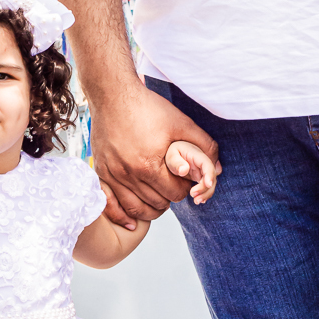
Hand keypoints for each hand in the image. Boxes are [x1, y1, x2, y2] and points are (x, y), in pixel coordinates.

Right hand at [91, 80, 218, 227]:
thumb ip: (203, 145)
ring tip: (158, 200)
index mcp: (150, 164)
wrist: (112, 95)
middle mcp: (129, 174)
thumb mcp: (180, 122)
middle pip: (157, 203)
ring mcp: (113, 175)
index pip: (175, 193)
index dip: (184, 189)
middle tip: (172, 188)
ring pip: (136, 209)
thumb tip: (217, 168)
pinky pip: (111, 206)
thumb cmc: (148, 108)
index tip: (184, 182)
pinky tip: (132, 223)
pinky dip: (122, 217)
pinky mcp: (101, 173)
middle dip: (169, 198)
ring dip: (151, 209)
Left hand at [164, 139, 219, 203]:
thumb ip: (177, 162)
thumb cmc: (172, 154)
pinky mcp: (201, 177)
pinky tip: (199, 200)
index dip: (210, 174)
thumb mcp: (171, 156)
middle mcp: (203, 163)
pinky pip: (206, 186)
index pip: (207, 164)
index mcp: (197, 156)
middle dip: (206, 188)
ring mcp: (203, 171)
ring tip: (196, 201)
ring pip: (210, 183)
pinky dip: (204, 194)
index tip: (208, 185)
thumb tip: (184, 170)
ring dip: (206, 193)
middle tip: (195, 197)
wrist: (173, 155)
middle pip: (211, 176)